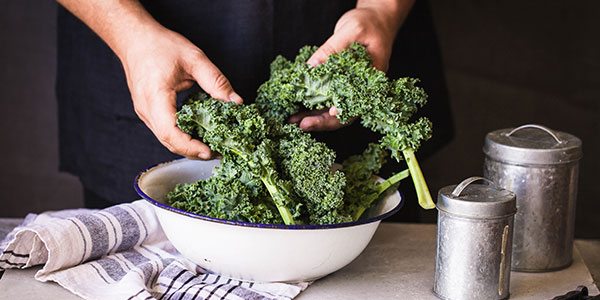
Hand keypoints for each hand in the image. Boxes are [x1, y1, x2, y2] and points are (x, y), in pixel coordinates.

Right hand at [121, 27, 241, 158]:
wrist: (134, 39)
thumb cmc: (160, 45)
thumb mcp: (194, 59)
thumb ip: (216, 81)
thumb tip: (236, 102)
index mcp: (155, 96)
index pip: (170, 132)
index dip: (190, 146)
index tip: (209, 151)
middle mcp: (146, 109)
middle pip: (168, 141)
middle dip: (192, 150)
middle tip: (217, 151)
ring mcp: (144, 113)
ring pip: (165, 139)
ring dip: (187, 146)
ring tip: (211, 145)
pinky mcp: (147, 112)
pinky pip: (164, 130)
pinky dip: (181, 136)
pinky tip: (197, 133)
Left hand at [293, 2, 410, 130]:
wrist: (375, 19)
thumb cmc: (369, 23)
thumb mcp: (352, 31)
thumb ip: (332, 48)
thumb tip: (311, 67)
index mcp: (372, 80)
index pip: (358, 103)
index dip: (343, 112)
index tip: (329, 113)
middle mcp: (361, 89)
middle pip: (344, 114)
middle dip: (322, 121)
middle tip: (302, 124)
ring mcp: (350, 88)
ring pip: (333, 110)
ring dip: (313, 116)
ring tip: (294, 120)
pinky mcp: (339, 84)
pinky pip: (325, 98)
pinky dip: (311, 105)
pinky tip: (297, 109)